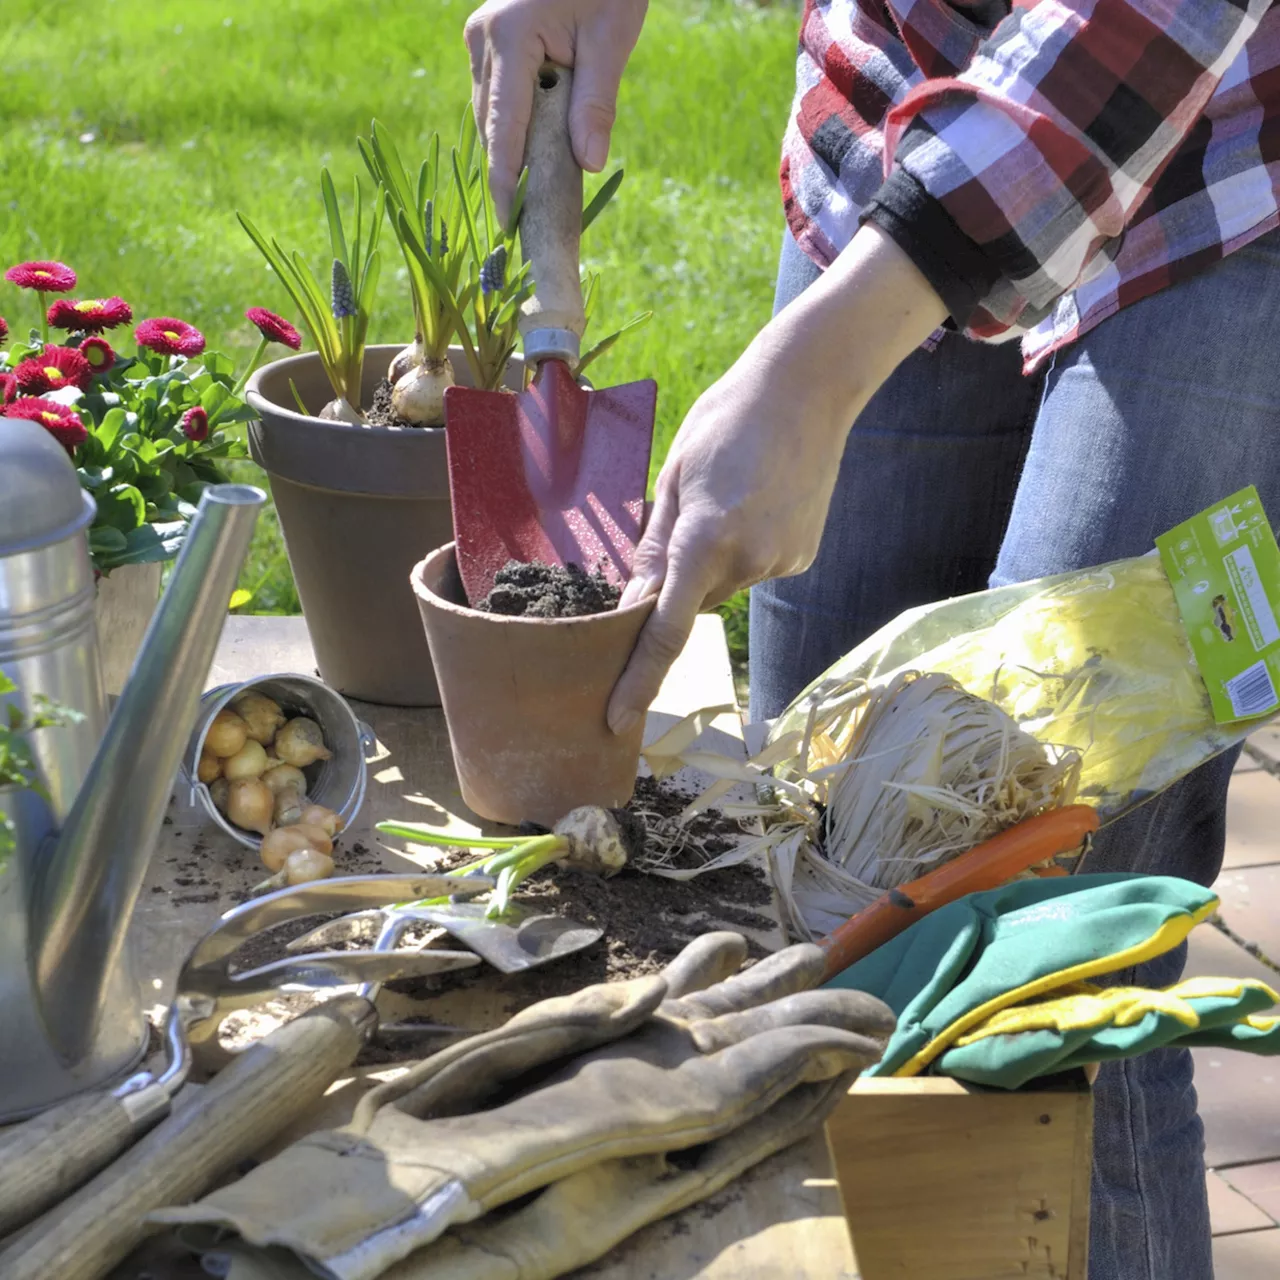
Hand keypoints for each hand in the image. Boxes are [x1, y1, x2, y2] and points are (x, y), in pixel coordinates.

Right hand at [465, 0, 648, 220]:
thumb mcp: (611, 40)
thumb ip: (596, 103)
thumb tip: (590, 164)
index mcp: (509, 37)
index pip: (503, 127)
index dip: (505, 180)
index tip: (507, 223)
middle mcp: (483, 39)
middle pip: (491, 126)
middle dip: (509, 172)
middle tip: (528, 221)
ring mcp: (480, 40)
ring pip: (490, 115)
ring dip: (513, 150)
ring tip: (534, 194)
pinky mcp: (489, 44)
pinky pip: (497, 99)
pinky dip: (515, 128)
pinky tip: (535, 153)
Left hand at [606, 225, 948, 733]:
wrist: (808, 387)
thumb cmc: (725, 420)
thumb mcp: (673, 476)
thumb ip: (654, 548)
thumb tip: (632, 607)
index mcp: (704, 538)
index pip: (662, 630)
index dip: (637, 680)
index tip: (617, 720)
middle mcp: (747, 560)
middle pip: (693, 603)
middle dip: (680, 579)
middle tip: (691, 517)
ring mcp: (782, 561)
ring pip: (727, 587)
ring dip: (717, 561)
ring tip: (734, 497)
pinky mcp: (804, 557)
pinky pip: (758, 571)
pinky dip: (749, 551)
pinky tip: (761, 502)